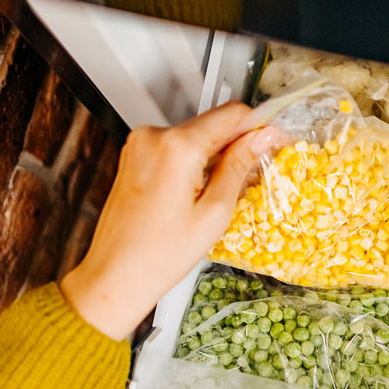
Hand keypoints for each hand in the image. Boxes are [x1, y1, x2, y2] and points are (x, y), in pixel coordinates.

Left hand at [59, 102, 277, 338]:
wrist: (115, 274)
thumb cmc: (159, 254)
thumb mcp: (214, 212)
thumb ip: (239, 166)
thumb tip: (262, 138)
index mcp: (177, 147)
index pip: (231, 114)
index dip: (258, 127)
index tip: (273, 142)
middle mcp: (154, 136)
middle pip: (212, 123)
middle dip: (235, 145)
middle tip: (252, 176)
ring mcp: (140, 144)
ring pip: (194, 136)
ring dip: (214, 155)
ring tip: (221, 193)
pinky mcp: (134, 156)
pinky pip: (175, 148)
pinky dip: (193, 163)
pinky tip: (198, 193)